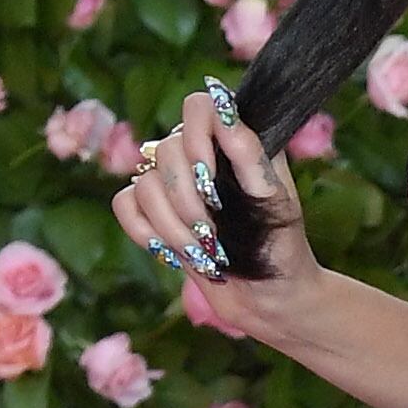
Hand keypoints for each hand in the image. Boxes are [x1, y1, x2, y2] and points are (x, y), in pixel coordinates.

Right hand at [119, 86, 320, 327]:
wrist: (271, 300)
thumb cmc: (283, 248)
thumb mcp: (276, 201)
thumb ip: (250, 153)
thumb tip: (223, 108)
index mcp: (236, 142)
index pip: (198, 106)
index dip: (196, 136)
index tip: (210, 176)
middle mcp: (202, 156)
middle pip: (164, 150)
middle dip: (186, 200)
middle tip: (213, 233)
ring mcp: (175, 184)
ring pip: (143, 183)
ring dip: (172, 225)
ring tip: (204, 251)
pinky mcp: (155, 213)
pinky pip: (125, 204)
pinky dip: (144, 231)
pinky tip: (172, 252)